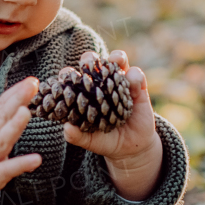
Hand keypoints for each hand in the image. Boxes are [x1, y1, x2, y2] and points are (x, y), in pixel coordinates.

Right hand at [0, 76, 42, 195]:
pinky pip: (6, 170)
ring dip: (13, 127)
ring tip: (26, 113)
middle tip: (31, 87)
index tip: (31, 81)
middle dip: (15, 102)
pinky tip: (36, 159)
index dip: (14, 93)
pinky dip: (20, 164)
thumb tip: (21, 98)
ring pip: (1, 141)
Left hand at [63, 50, 163, 200]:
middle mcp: (101, 84)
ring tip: (114, 61)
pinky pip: (137, 75)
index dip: (68, 75)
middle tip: (88, 63)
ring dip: (116, 57)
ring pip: (117, 60)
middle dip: (89, 58)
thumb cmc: (106, 140)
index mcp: (85, 93)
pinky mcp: (138, 87)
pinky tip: (133, 88)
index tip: (66, 77)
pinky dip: (134, 76)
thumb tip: (66, 129)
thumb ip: (77, 136)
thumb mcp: (90, 141)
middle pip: (94, 62)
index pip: (73, 78)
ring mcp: (120, 83)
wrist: (132, 147)